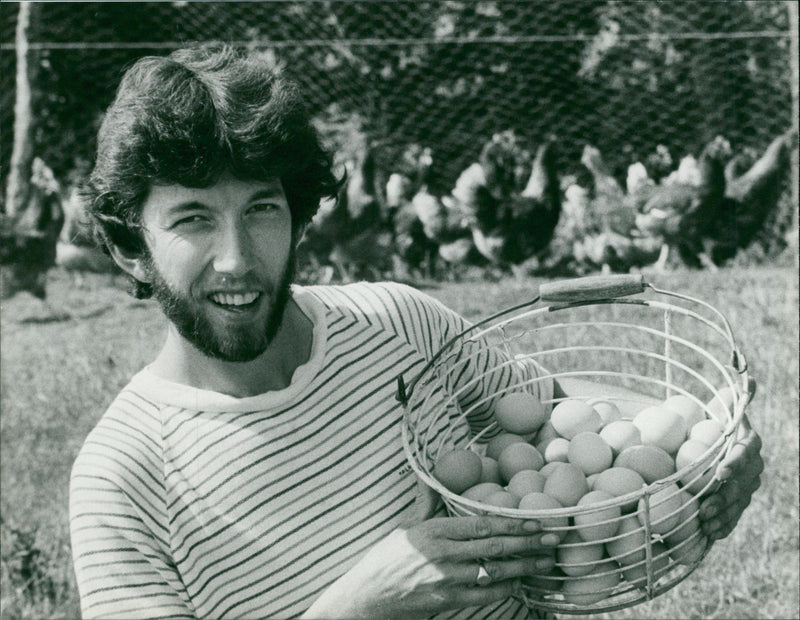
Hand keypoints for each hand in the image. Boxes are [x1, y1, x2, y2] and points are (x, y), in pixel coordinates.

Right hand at [302, 515, 558, 618]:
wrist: (367, 597)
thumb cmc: (386, 559)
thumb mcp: (406, 526)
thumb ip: (427, 503)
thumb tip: (432, 474)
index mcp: (433, 531)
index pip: (481, 525)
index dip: (511, 524)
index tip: (534, 520)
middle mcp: (442, 555)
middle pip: (494, 548)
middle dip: (527, 543)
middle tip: (553, 538)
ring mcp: (446, 580)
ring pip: (495, 572)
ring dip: (525, 567)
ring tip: (547, 561)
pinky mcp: (448, 601)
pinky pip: (485, 594)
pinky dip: (507, 588)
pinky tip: (522, 582)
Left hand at [699, 411, 762, 541]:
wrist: (711, 443)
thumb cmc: (711, 423)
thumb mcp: (719, 408)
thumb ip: (732, 398)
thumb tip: (748, 380)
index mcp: (749, 443)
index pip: (746, 453)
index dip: (734, 463)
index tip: (719, 473)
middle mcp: (753, 466)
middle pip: (742, 484)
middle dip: (725, 498)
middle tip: (705, 507)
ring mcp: (748, 486)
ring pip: (739, 503)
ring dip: (723, 515)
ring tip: (704, 522)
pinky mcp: (739, 502)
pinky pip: (735, 516)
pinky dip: (724, 526)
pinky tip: (710, 533)